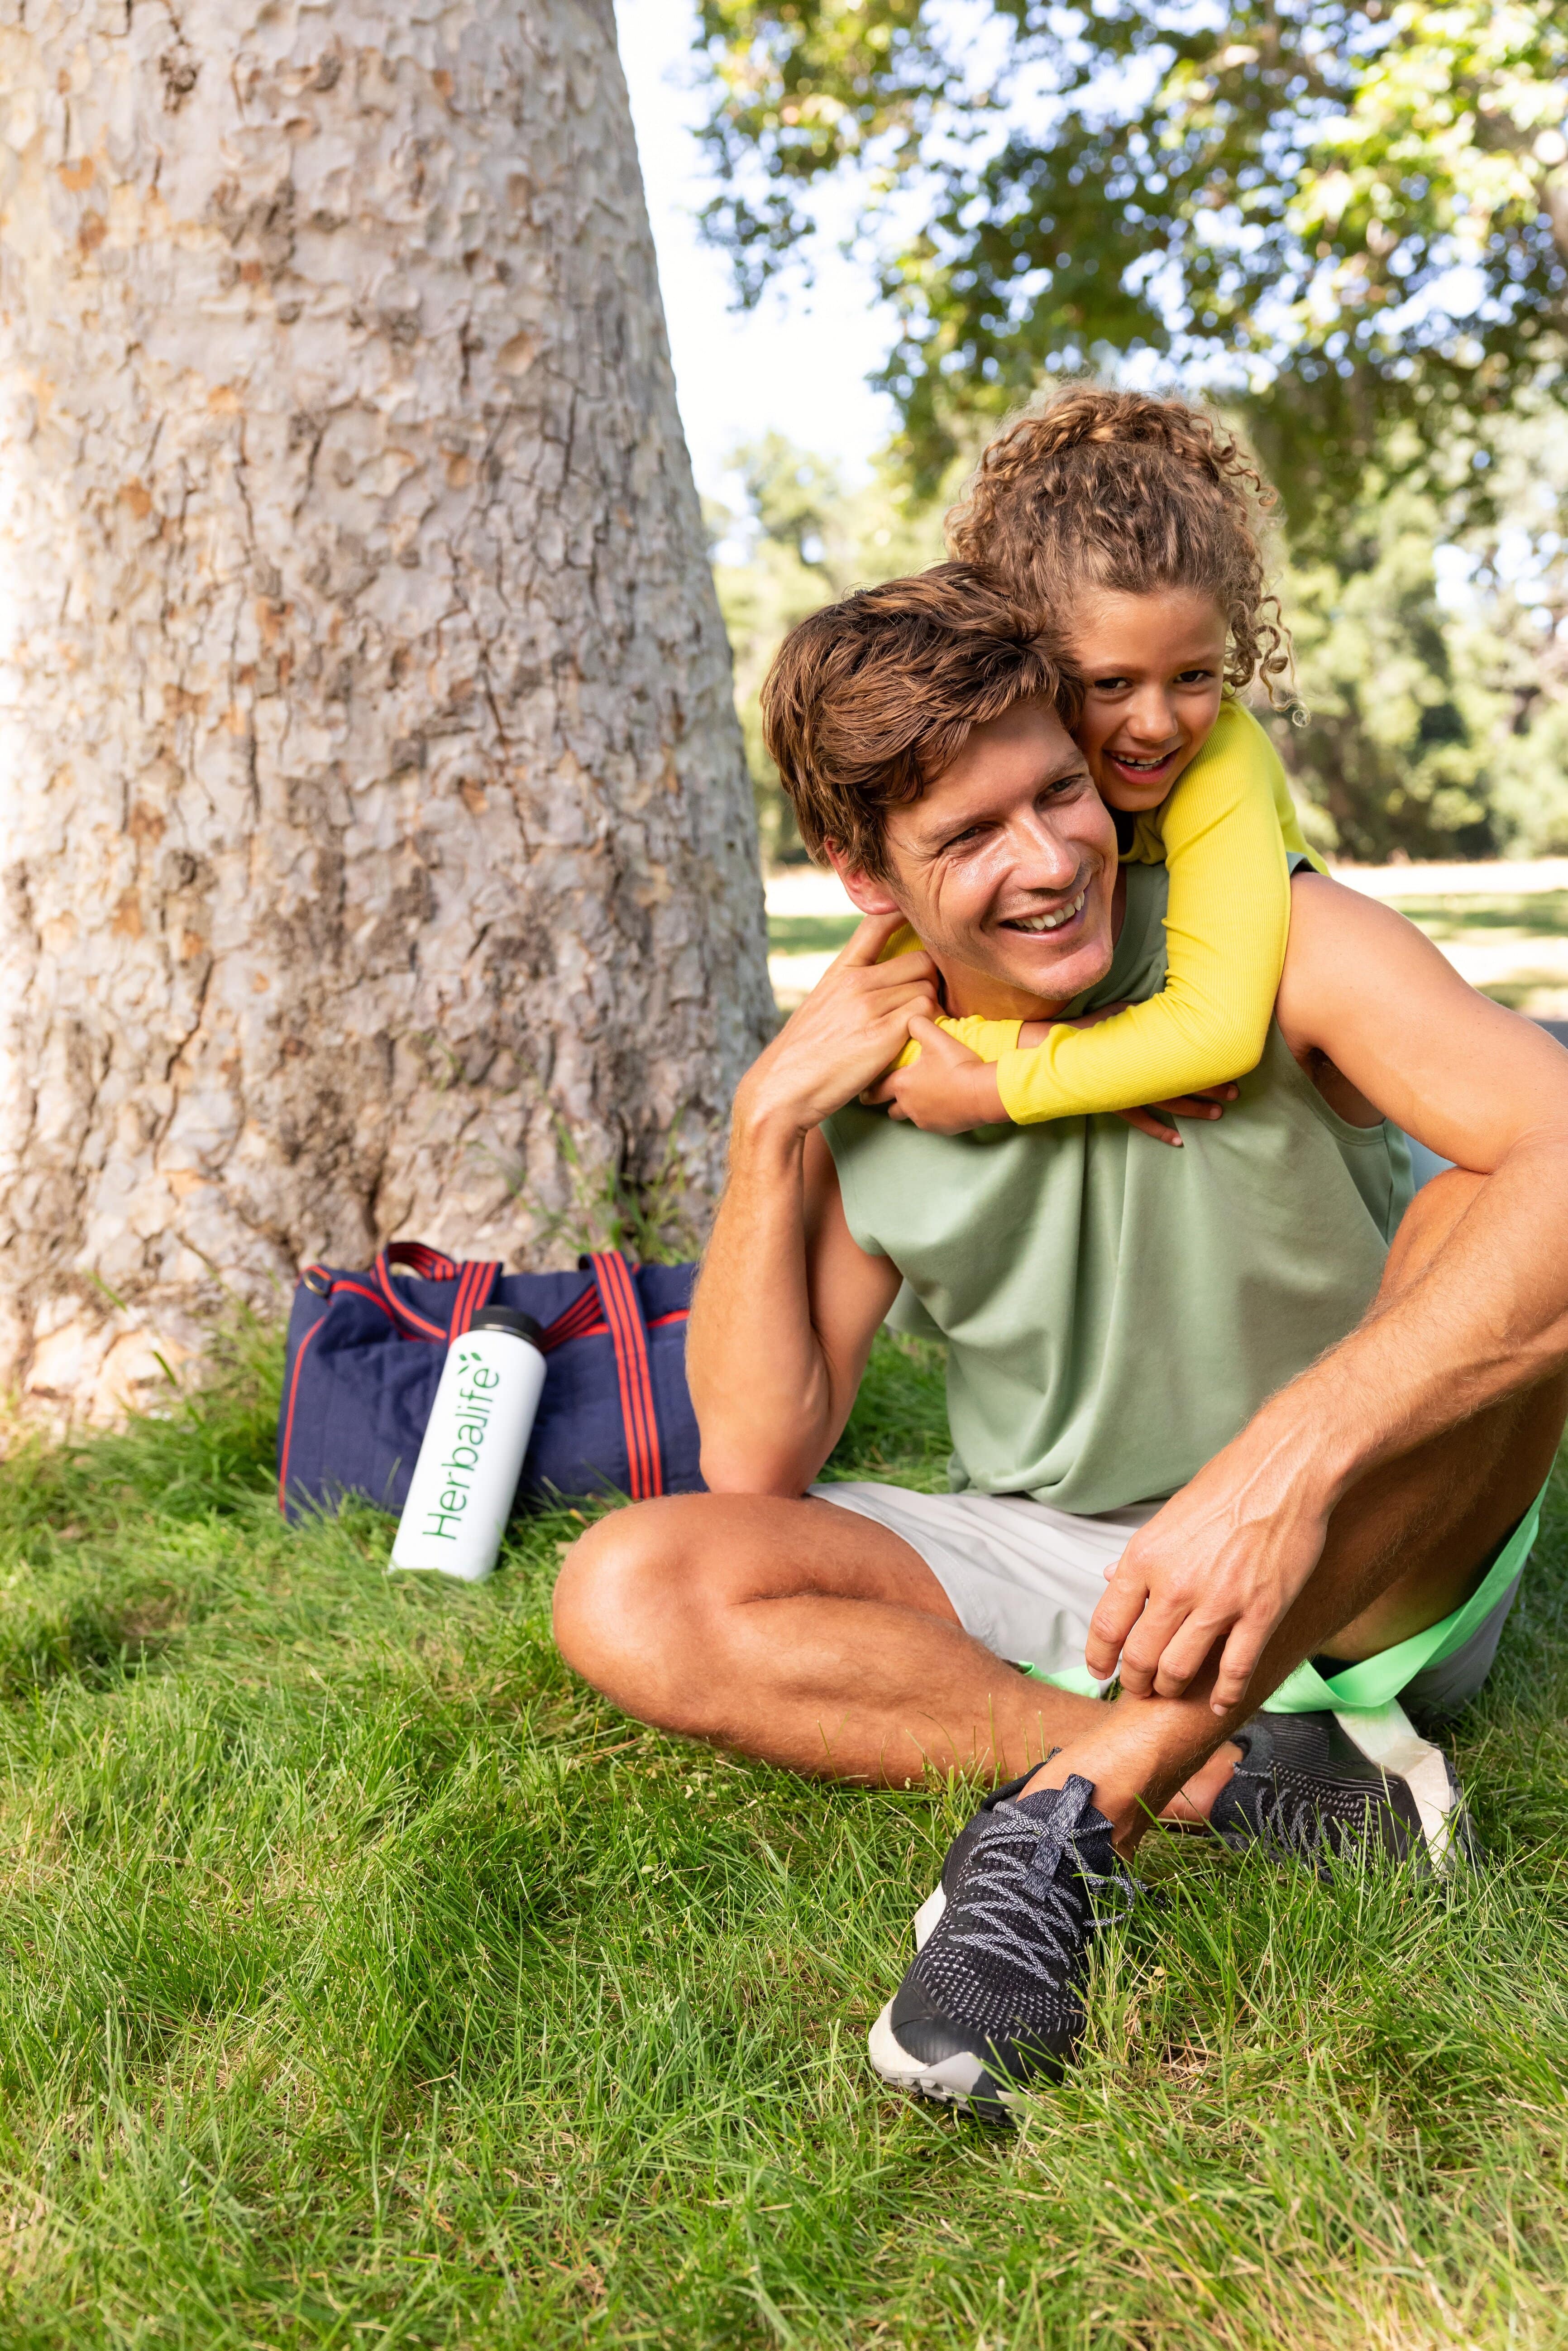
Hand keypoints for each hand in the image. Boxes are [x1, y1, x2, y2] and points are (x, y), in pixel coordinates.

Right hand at [735, 910, 939, 1141]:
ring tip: (918, 1026)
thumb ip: (850, 985)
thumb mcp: (822, 1005)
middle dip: (931, 979)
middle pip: (921, 960)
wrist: (783, 1089)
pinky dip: (928, 1027)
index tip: (918, 922)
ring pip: (927, 988)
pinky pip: (926, 1014)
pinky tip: (915, 1040)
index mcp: (839, 970)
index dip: (904, 915)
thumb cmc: (805, 1054)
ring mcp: (869, 1006)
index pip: (878, 923)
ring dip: (931, 1007)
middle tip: (927, 1000)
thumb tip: (880, 978)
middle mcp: (855, 981)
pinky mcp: (883, 1034)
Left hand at [859, 1017, 1004, 1131]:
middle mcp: (909, 1105)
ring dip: (911, 1109)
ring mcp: (925, 1119)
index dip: (869, 1091)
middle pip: (891, 1109)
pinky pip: (931, 1123)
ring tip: (919, 1100)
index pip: (877, 1090)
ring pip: (911, 1117)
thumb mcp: (936, 1037)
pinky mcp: (941, 1128)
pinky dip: (932, 1115)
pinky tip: (942, 1105)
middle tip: (888, 1100)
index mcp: (902, 1084)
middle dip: (888, 1104)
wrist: (982, 1091)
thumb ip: (918, 1024)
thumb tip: (910, 1017)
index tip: (863, 1095)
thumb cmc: (957, 1064)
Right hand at [1014, 1006, 1237, 1146]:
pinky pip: (1141, 1122)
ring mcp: (1128, 1092)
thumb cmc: (1086, 1029)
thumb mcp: (1119, 1013)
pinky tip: (1178, 1142)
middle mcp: (1140, 1075)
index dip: (1210, 1067)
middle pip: (1183, 1084)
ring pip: (1168, 1105)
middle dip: (1211, 1089)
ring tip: (1217, 1114)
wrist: (1052, 1051)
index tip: (1232, 1068)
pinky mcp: (1115, 1103)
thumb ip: (1144, 1013)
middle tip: (1235, 1093)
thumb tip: (1170, 1002)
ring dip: (1194, 1110)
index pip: (1185, 1061)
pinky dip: (1160, 1131)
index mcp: (1145, 1051)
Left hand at [1084, 1436, 1330, 1712]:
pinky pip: (1235, 1669)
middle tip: (1139, 1688)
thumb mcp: (1168, 1516)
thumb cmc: (1227, 1485)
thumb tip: (1109, 1576)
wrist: (1283, 1471)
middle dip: (1136, 1681)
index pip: (1107, 1624)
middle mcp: (1174, 1585)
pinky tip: (1220, 1702)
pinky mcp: (1260, 1612)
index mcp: (1144, 1558)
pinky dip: (1224, 1694)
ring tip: (1173, 1691)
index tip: (1102, 1671)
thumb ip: (1141, 1556)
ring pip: (1180, 1670)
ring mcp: (1218, 1602)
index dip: (1099, 1656)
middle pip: (1140, 1656)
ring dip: (1172, 1689)